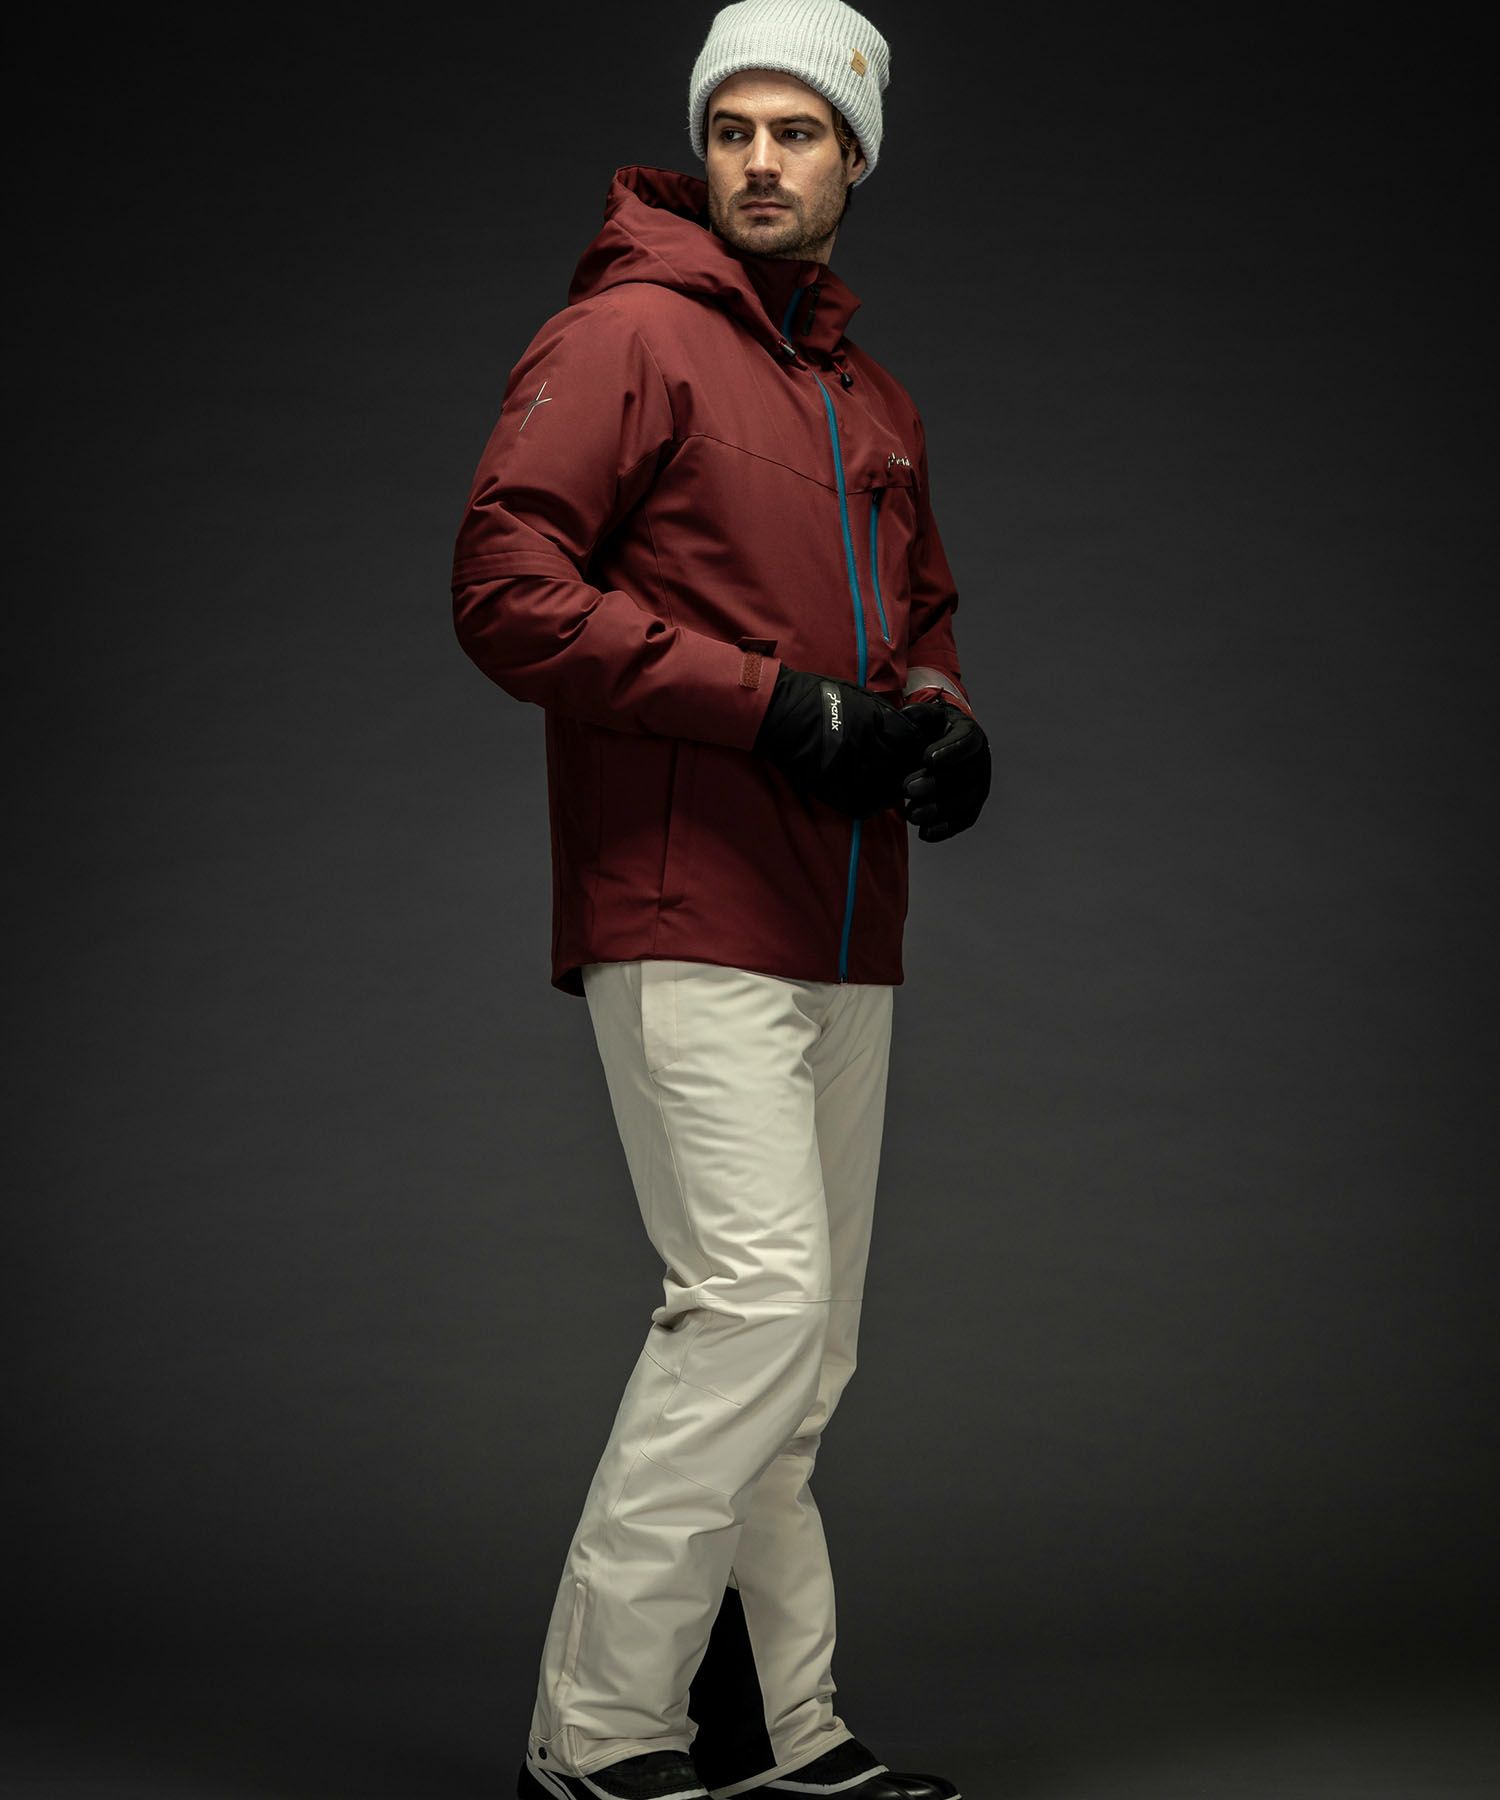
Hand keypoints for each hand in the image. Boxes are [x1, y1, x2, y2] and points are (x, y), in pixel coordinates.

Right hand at [753, 666, 935, 817]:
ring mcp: (849, 768)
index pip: (911, 740)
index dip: (913, 745)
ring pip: (884, 789)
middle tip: (902, 770)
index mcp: (875, 720)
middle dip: (904, 769)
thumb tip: (902, 725)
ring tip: (886, 786)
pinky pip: (860, 803)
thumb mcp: (855, 694)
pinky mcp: (832, 786)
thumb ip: (881, 712)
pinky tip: (868, 797)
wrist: (777, 711)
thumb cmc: (814, 696)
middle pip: (901, 767)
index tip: (910, 748)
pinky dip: (868, 803)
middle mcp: (867, 746)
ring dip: (889, 789)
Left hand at [899, 701, 991, 840]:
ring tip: (911, 814)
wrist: (941, 747)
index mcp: (970, 733)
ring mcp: (979, 786)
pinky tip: (925, 833)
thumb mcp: (924, 716)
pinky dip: (945, 829)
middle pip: (964, 776)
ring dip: (938, 811)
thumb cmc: (930, 730)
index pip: (966, 741)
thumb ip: (915, 716)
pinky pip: (963, 821)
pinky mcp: (972, 807)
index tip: (927, 758)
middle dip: (935, 785)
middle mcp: (980, 761)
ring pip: (965, 802)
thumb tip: (904, 720)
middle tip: (907, 789)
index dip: (950, 751)